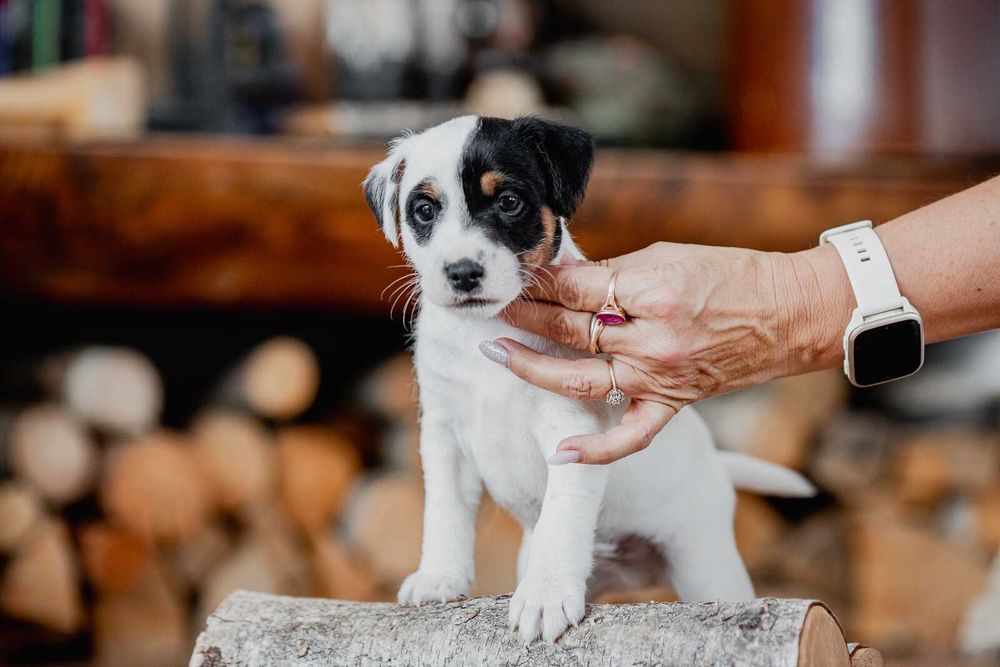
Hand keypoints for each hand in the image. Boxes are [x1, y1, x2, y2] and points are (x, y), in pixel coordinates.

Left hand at [485, 242, 850, 463]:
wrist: (791, 312)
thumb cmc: (730, 274)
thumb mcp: (667, 257)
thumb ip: (613, 274)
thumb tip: (561, 277)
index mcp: (652, 291)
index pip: (575, 287)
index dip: (537, 281)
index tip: (510, 275)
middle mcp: (652, 337)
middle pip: (570, 328)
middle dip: (523, 314)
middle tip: (487, 304)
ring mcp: (662, 376)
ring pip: (582, 378)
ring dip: (533, 367)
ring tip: (495, 353)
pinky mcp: (675, 403)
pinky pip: (631, 435)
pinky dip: (595, 449)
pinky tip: (557, 450)